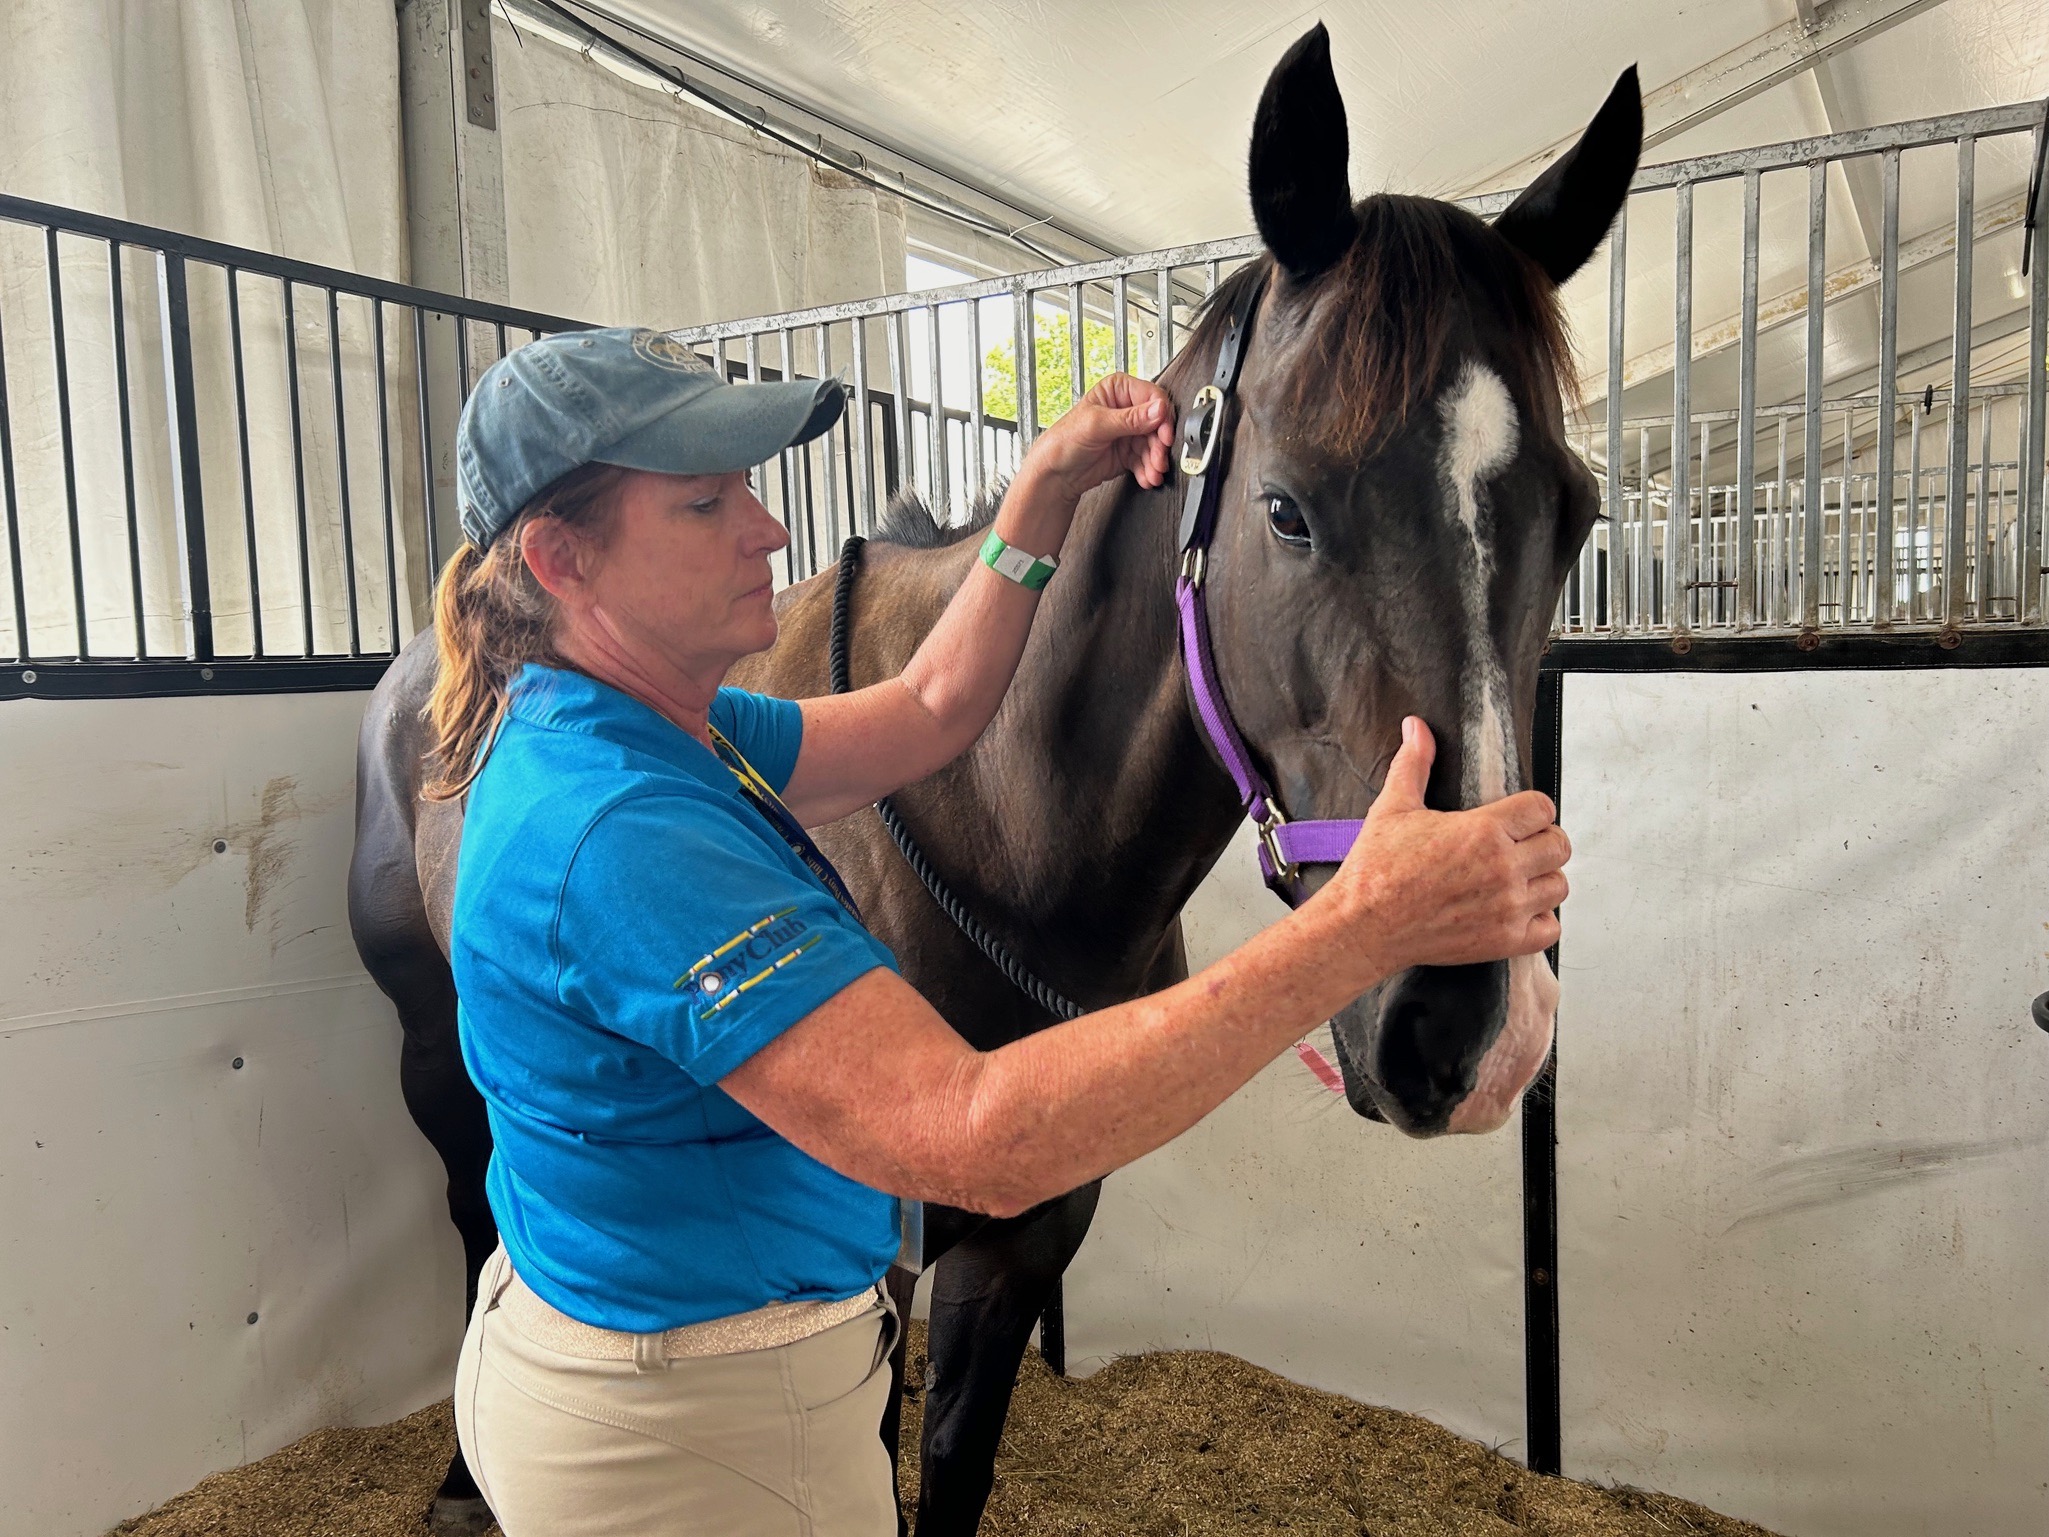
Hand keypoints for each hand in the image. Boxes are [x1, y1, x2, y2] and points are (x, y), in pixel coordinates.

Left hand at [1013, 373, 1176, 506]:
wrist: (1055, 473)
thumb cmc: (1064, 441)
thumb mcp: (1097, 425)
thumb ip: (1130, 418)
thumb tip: (1158, 409)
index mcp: (1117, 390)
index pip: (1152, 397)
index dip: (1162, 417)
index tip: (1164, 436)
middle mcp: (1126, 407)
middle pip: (1157, 423)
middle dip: (1159, 445)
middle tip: (1158, 460)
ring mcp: (1129, 431)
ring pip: (1154, 444)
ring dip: (1155, 461)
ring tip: (1152, 473)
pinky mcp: (1128, 451)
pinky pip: (1146, 459)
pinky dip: (1148, 470)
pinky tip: (1146, 478)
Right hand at [1316, 717, 1567, 978]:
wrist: (1363, 926)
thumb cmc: (1375, 871)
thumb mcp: (1393, 808)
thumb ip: (1414, 764)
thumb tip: (1416, 728)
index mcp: (1484, 830)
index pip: (1543, 808)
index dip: (1531, 810)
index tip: (1516, 819)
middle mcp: (1503, 868)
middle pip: (1559, 845)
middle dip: (1541, 842)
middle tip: (1518, 847)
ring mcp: (1508, 907)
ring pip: (1558, 885)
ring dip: (1541, 879)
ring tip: (1516, 878)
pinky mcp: (1504, 940)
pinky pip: (1551, 928)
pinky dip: (1539, 919)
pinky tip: (1515, 910)